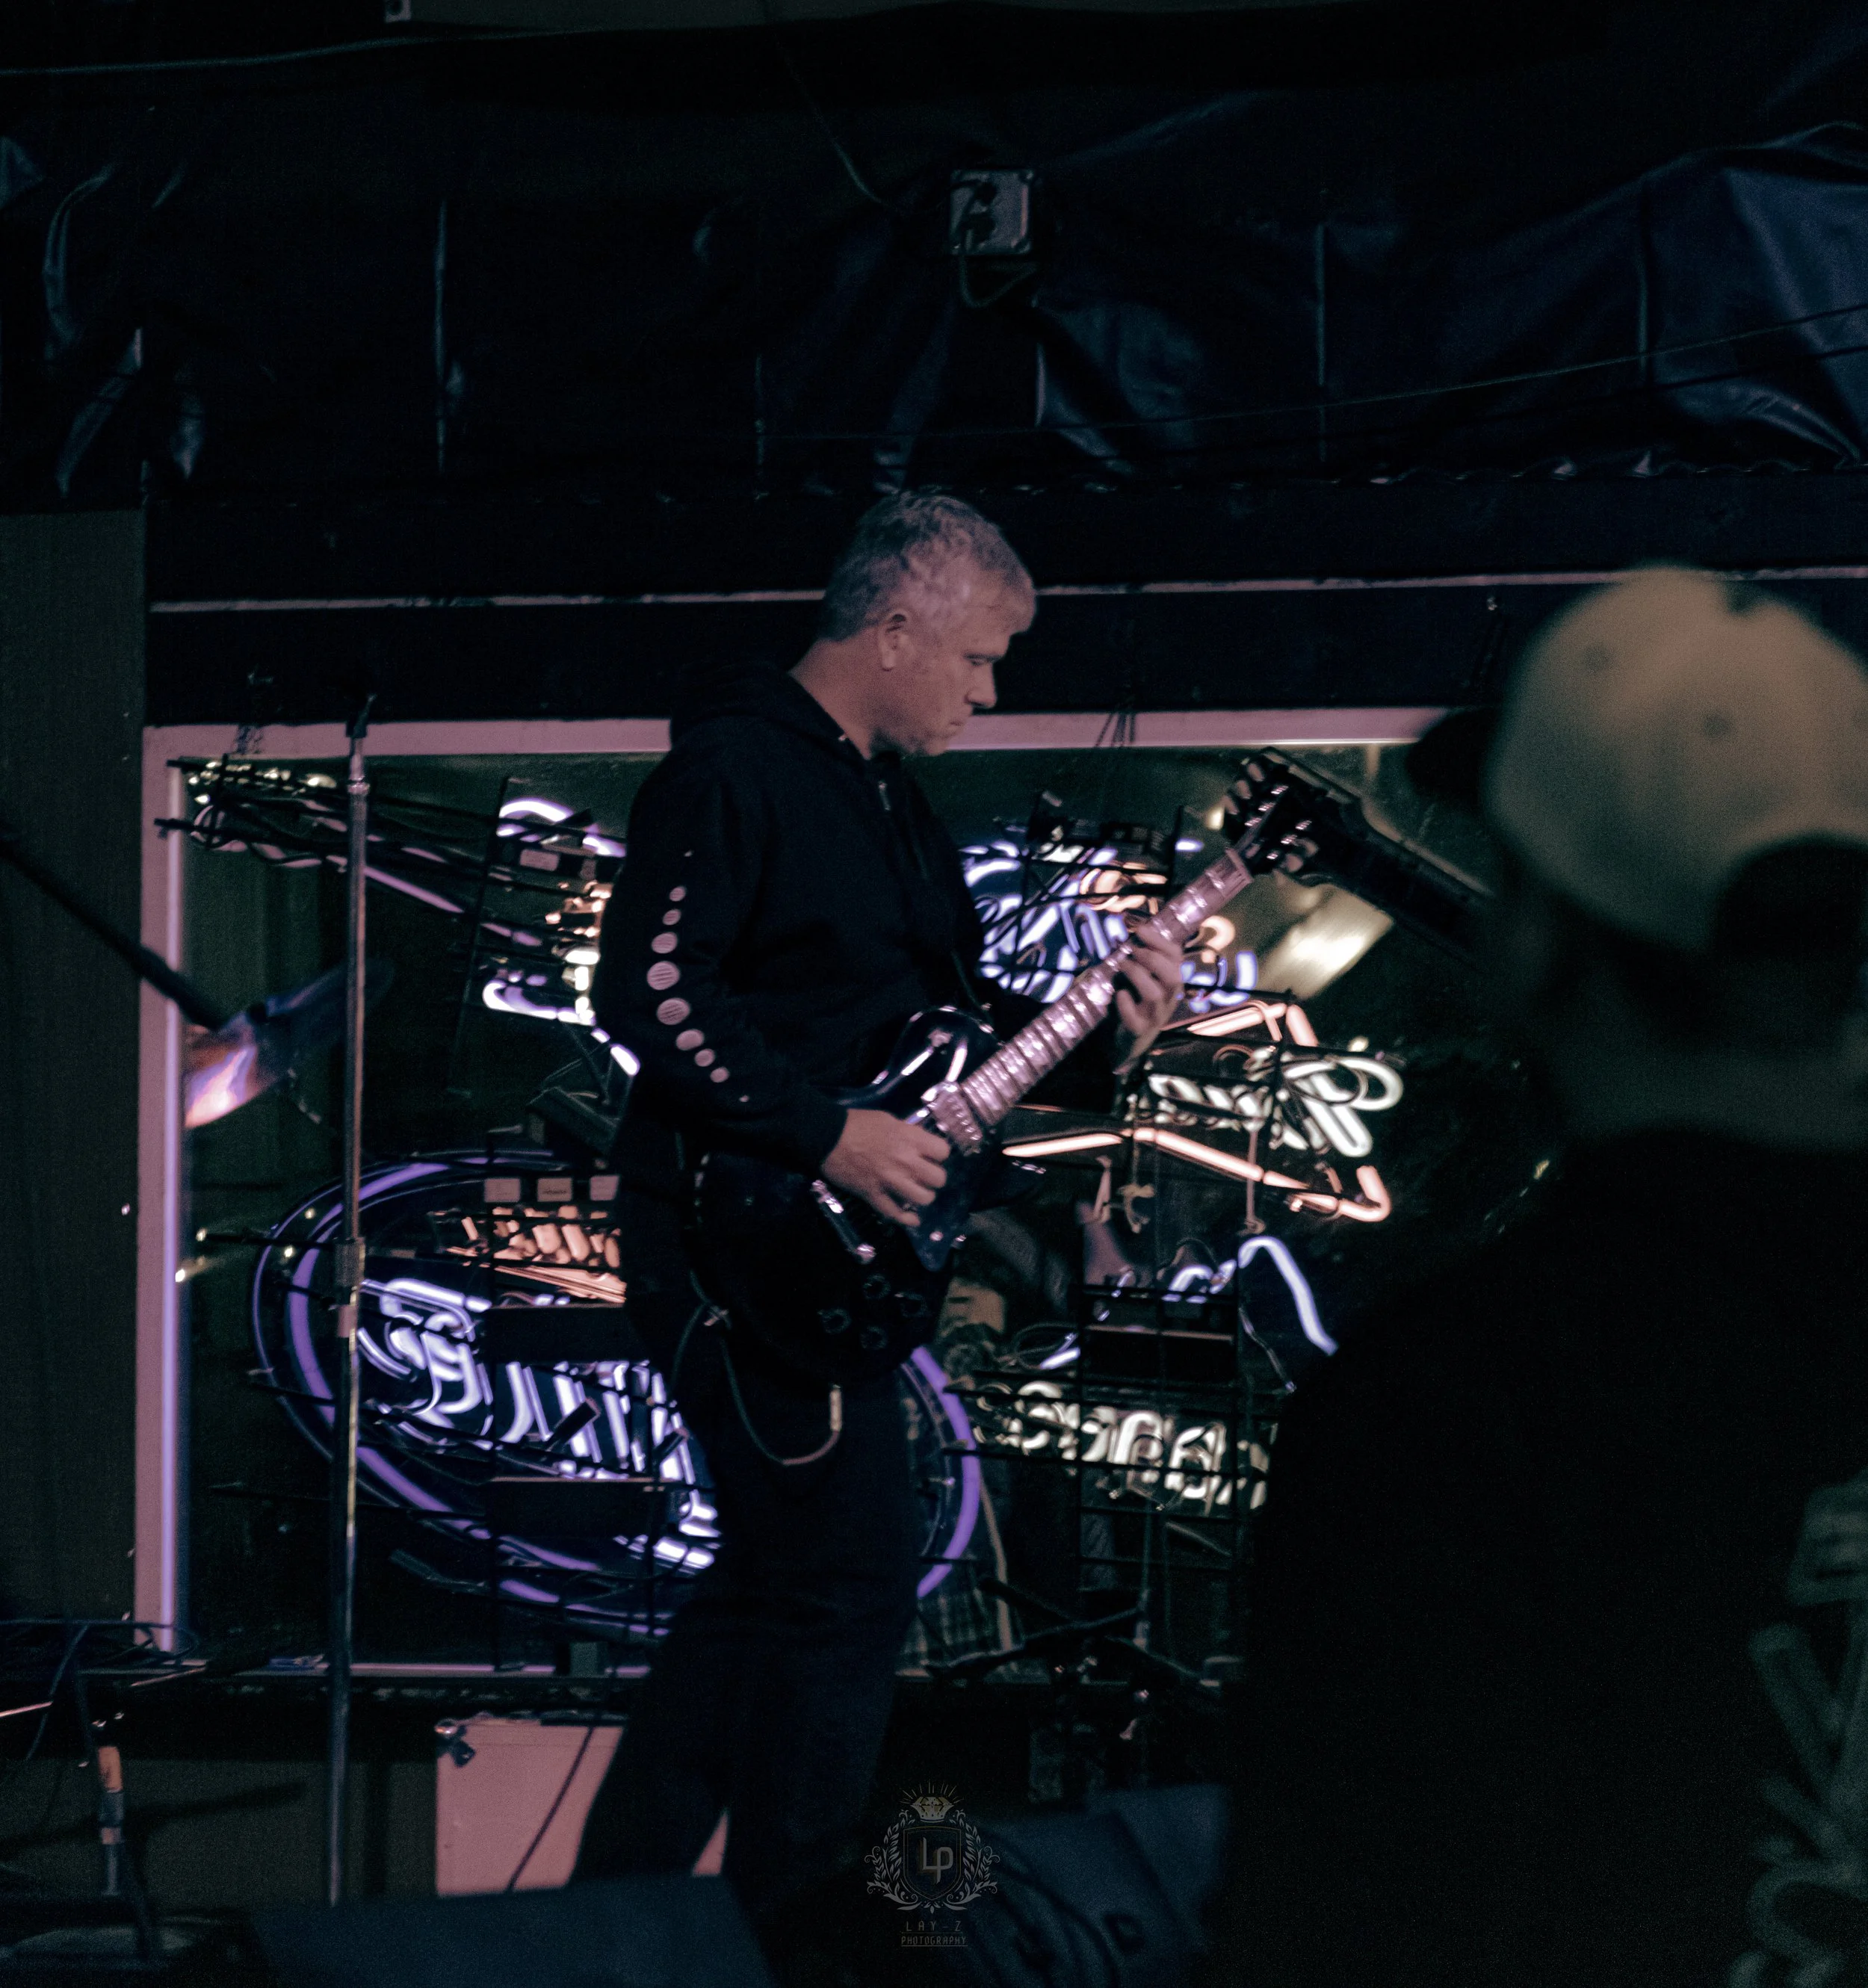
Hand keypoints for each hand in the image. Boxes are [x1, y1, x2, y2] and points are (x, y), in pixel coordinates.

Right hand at [822, 1109, 948, 1228]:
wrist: (826, 1137)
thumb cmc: (857, 1124)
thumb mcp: (889, 1120)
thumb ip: (908, 1133)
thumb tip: (920, 1144)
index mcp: (909, 1139)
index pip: (943, 1152)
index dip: (938, 1154)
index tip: (931, 1156)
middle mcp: (905, 1162)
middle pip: (938, 1179)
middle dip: (934, 1178)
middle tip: (924, 1175)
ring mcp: (889, 1181)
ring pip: (922, 1199)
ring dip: (922, 1197)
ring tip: (915, 1193)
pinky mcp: (874, 1195)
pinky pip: (895, 1214)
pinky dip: (906, 1219)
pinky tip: (912, 1219)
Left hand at [1112, 924, 1184, 1071]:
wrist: (1130, 1040)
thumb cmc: (1136, 1002)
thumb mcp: (1144, 978)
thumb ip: (1142, 959)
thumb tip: (1131, 929)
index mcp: (1171, 983)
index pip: (1176, 958)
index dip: (1160, 941)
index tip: (1140, 930)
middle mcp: (1168, 999)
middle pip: (1173, 978)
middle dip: (1153, 959)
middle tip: (1133, 951)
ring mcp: (1154, 1016)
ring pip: (1155, 996)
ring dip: (1138, 976)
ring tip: (1122, 966)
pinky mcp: (1138, 1030)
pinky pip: (1135, 1020)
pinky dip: (1126, 1004)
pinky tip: (1119, 994)